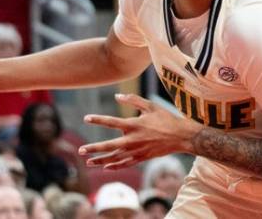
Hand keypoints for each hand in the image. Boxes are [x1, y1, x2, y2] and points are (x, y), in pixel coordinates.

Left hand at [78, 93, 199, 168]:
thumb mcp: (150, 105)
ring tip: (89, 162)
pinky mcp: (141, 158)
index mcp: (134, 125)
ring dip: (101, 160)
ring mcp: (137, 151)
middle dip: (94, 149)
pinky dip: (115, 166)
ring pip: (115, 158)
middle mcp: (133, 140)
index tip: (86, 118)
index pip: (111, 122)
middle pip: (109, 146)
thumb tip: (117, 96)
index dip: (98, 119)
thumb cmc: (165, 118)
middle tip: (81, 151)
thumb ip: (133, 100)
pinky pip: (125, 164)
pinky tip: (106, 167)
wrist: (180, 137)